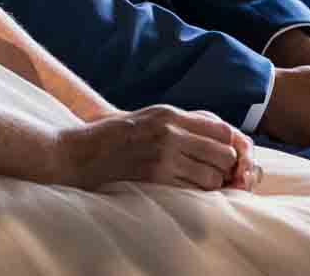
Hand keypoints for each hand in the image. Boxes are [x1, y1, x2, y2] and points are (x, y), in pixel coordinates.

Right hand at [54, 106, 259, 191]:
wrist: (80, 154)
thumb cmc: (114, 136)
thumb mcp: (149, 116)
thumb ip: (181, 122)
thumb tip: (217, 131)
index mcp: (169, 114)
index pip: (221, 130)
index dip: (229, 145)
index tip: (222, 155)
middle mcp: (170, 133)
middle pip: (223, 154)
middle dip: (224, 167)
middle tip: (213, 172)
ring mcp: (162, 157)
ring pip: (211, 177)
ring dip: (210, 184)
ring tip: (196, 182)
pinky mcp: (154, 179)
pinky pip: (192, 192)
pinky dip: (195, 195)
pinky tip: (183, 190)